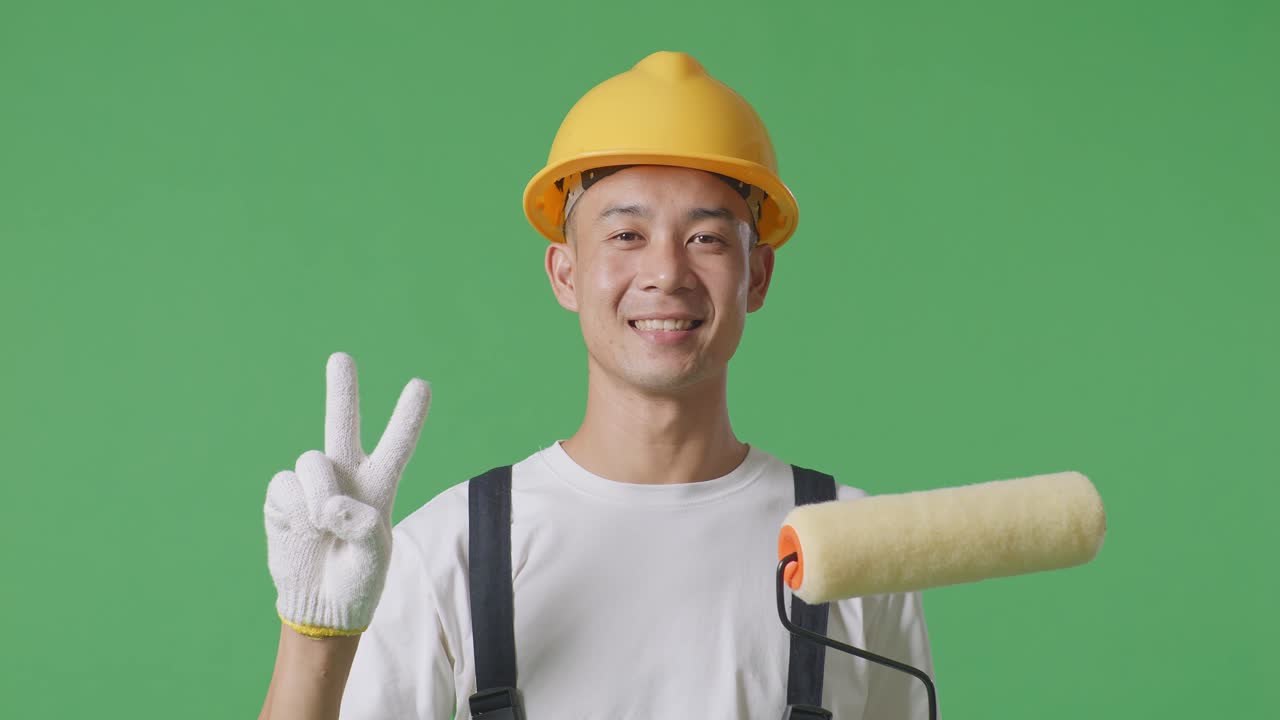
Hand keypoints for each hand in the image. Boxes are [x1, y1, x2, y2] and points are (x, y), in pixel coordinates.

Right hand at [264, 351, 430, 636]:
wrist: (320, 604)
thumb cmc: (358, 578)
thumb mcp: (374, 556)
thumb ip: (361, 527)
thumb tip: (330, 503)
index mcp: (379, 485)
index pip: (397, 445)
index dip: (408, 417)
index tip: (421, 385)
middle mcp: (346, 476)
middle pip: (342, 423)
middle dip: (341, 390)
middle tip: (340, 357)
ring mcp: (312, 484)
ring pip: (312, 460)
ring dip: (320, 493)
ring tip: (325, 524)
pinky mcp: (283, 498)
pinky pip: (285, 486)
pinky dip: (294, 509)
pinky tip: (302, 529)